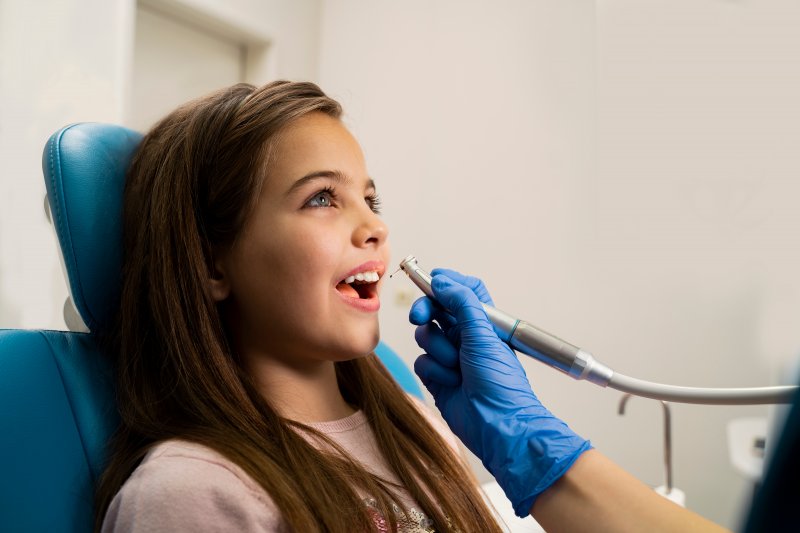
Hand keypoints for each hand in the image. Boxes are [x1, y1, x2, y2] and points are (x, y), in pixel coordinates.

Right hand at [410, 269, 590, 516]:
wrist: (497, 424)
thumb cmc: (501, 382)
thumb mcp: (484, 333)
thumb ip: (462, 302)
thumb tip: (442, 280)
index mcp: (483, 322)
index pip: (464, 292)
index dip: (448, 283)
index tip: (433, 278)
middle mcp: (466, 336)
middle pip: (437, 309)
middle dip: (426, 310)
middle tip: (419, 315)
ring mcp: (451, 356)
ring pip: (426, 336)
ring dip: (438, 348)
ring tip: (455, 365)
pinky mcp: (437, 376)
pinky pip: (422, 361)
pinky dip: (434, 369)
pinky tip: (451, 382)